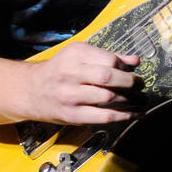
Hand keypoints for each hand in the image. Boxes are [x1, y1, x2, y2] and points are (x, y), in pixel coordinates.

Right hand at [24, 40, 142, 124]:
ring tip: (141, 100)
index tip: (131, 71)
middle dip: (131, 83)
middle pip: (108, 77)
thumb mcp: (78, 56)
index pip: (109, 59)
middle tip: (140, 85)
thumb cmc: (58, 71)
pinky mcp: (73, 115)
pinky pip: (104, 116)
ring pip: (108, 97)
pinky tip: (134, 114)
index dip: (125, 67)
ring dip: (130, 100)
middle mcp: (70, 73)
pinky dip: (124, 116)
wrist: (30, 90)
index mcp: (74, 54)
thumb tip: (135, 61)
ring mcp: (70, 95)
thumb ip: (107, 57)